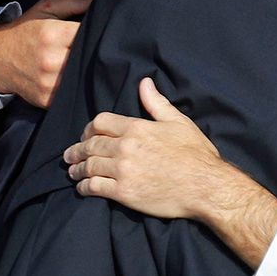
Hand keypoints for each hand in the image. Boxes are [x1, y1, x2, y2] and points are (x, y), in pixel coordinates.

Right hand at [0, 0, 91, 107]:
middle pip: (89, 58)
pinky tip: (71, 76)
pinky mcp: (47, 99)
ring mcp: (48, 83)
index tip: (98, 32)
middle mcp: (50, 60)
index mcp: (52, 35)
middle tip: (91, 47)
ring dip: (85, 70)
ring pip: (82, 77)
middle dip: (93, 51)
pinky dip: (74, 85)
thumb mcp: (45, 9)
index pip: (89, 34)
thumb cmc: (25, 31)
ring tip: (81, 62)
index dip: (98, 32)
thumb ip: (73, 1)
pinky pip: (71, 93)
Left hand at [66, 78, 237, 219]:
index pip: (100, 123)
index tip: (85, 135)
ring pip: (89, 166)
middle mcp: (125, 148)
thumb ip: (157, 103)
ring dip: (77, 169)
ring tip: (73, 172)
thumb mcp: (178, 123)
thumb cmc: (196, 155)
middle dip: (77, 150)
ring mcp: (123, 171)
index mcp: (137, 128)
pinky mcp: (124, 193)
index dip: (88, 129)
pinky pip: (94, 187)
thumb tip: (145, 83)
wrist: (206, 187)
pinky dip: (84, 187)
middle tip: (70, 155)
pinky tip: (83, 188)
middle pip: (90, 145)